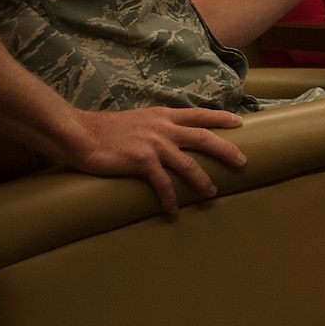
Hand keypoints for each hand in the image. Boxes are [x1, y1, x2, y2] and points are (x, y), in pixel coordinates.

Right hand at [69, 106, 247, 215]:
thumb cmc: (107, 130)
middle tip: (242, 162)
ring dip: (202, 180)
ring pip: (188, 164)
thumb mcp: (139, 120)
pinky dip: (170, 198)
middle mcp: (163, 128)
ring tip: (211, 193)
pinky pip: (163, 183)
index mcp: (163, 116)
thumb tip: (170, 135)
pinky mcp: (142, 161)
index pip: (199, 114)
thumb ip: (157, 126)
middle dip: (225, 150)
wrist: (82, 135)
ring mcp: (154, 144)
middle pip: (203, 138)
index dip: (220, 118)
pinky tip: (174, 210)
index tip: (238, 122)